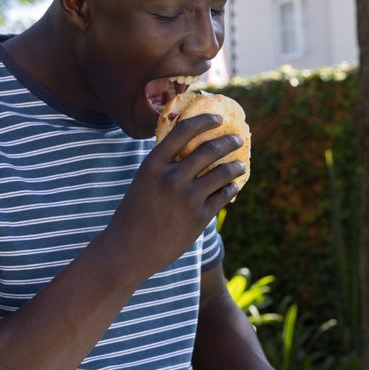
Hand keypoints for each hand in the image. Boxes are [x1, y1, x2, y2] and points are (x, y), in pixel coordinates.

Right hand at [107, 112, 244, 280]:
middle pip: (209, 149)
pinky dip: (231, 188)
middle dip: (228, 141)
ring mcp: (187, 198)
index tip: (217, 118)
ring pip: (222, 172)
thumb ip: (164, 167)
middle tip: (237, 138)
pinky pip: (223, 196)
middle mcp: (172, 178)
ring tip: (240, 165)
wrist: (128, 251)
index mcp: (153, 165)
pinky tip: (233, 186)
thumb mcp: (142, 183)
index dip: (204, 120)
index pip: (183, 131)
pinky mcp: (199, 218)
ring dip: (235, 165)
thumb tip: (191, 153)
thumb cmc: (133, 215)